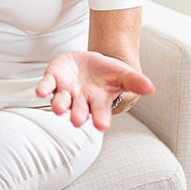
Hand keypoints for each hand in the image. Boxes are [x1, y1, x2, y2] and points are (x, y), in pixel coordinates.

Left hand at [36, 50, 154, 130]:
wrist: (92, 62)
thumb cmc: (109, 74)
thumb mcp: (123, 75)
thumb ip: (135, 81)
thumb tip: (151, 88)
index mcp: (98, 101)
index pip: (100, 112)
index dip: (101, 119)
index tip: (102, 126)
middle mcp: (81, 99)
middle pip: (79, 109)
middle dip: (78, 115)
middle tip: (77, 122)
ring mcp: (66, 90)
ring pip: (61, 100)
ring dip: (59, 104)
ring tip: (58, 109)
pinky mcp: (54, 79)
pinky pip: (47, 85)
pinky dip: (43, 88)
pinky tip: (39, 92)